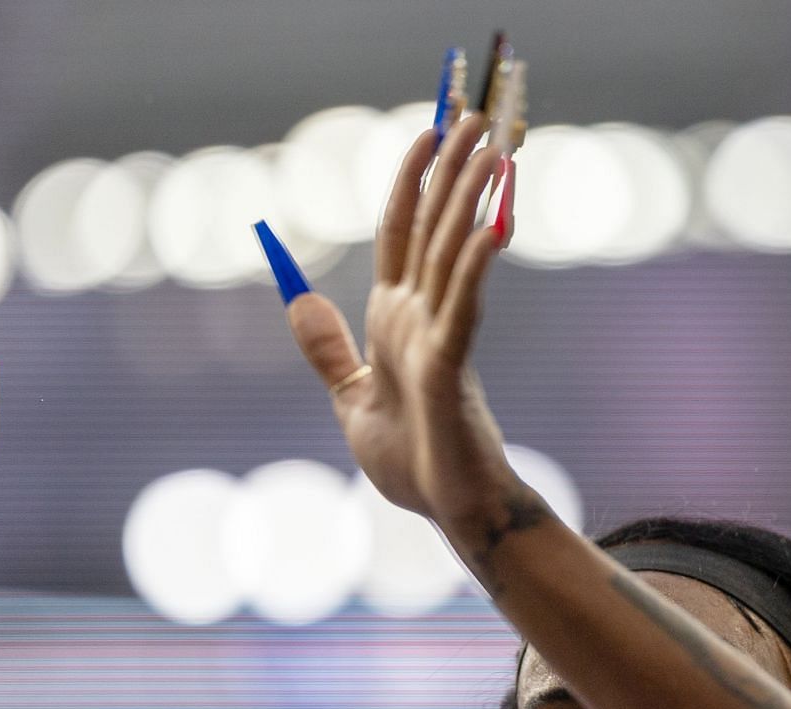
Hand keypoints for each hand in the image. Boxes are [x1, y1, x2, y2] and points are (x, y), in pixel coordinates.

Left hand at [283, 114, 521, 527]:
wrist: (447, 510)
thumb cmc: (411, 461)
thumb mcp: (351, 398)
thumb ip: (328, 350)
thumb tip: (297, 300)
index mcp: (397, 318)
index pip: (403, 231)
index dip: (412, 180)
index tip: (427, 133)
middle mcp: (422, 317)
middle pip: (436, 228)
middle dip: (453, 171)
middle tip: (477, 115)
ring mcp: (441, 338)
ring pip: (455, 254)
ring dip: (471, 199)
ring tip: (492, 148)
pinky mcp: (453, 368)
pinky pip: (464, 307)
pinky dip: (474, 266)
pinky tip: (489, 226)